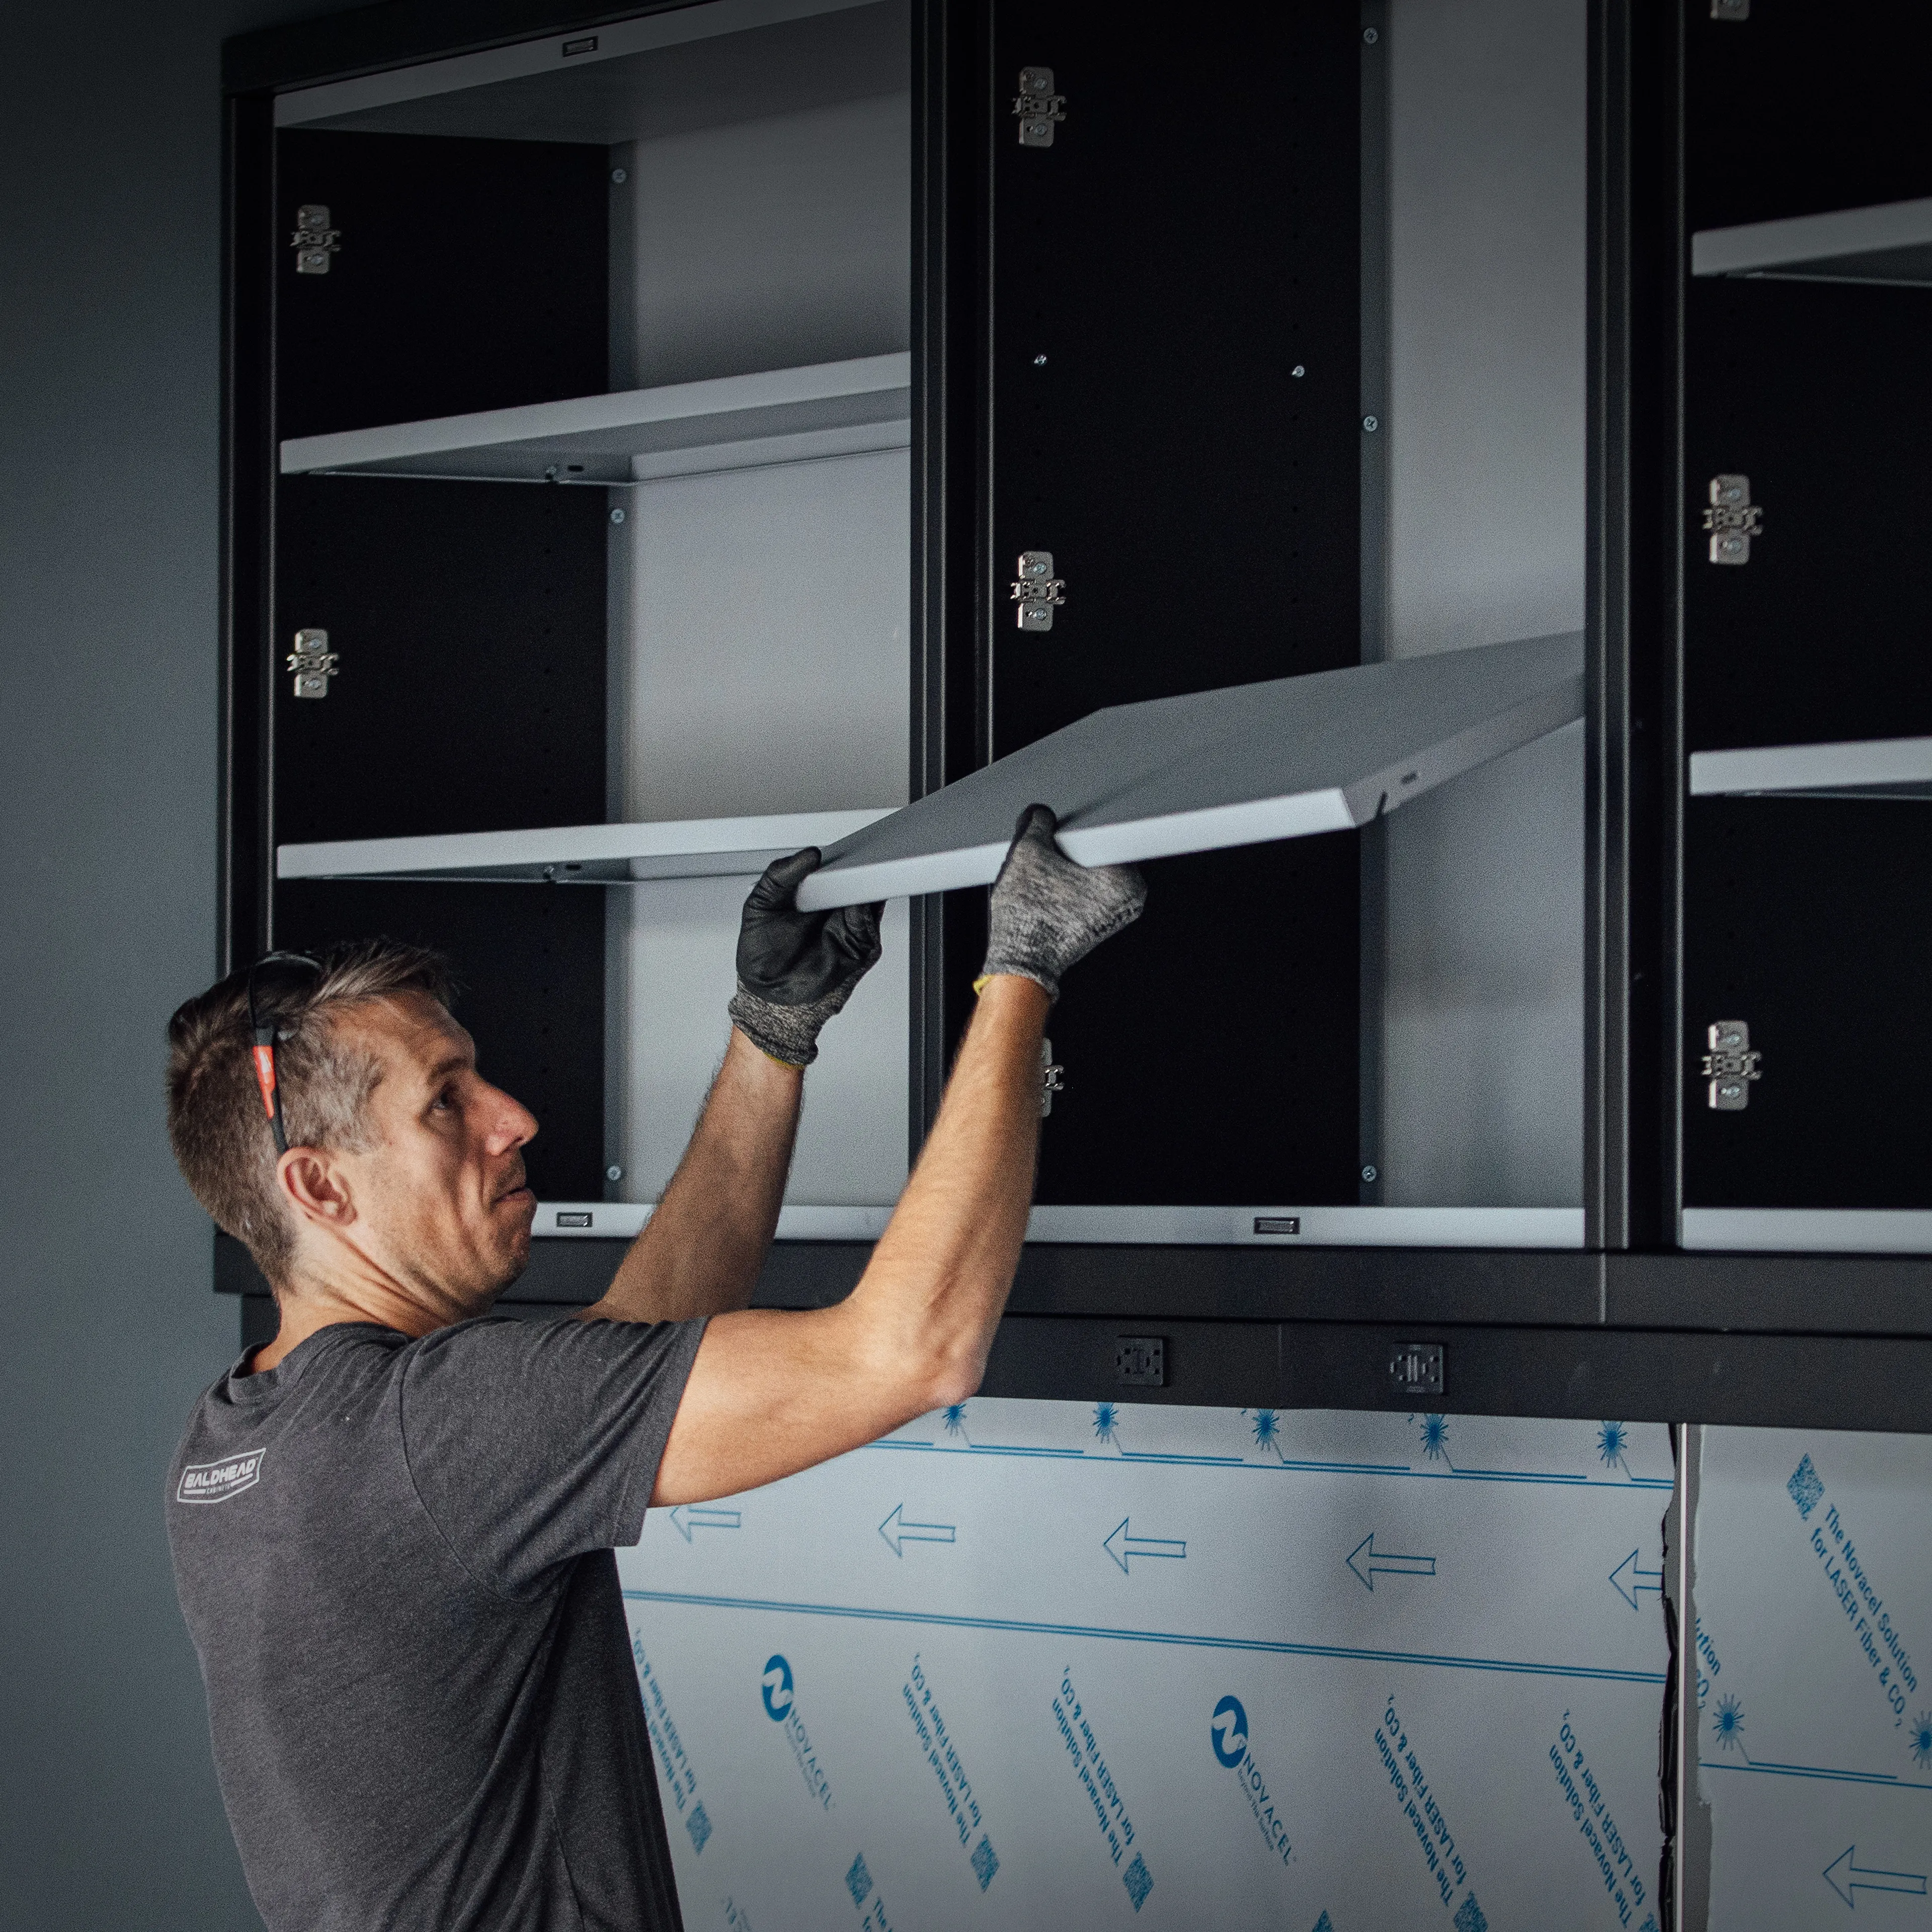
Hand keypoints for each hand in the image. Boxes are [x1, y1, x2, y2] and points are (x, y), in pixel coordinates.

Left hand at [728, 849, 883, 1066]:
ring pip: (869, 897)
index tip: (838, 848)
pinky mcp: (861, 946)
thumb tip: (809, 855)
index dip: (839, 856)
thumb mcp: (760, 904)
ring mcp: (850, 927)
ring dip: (866, 885)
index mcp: (812, 895)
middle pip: (857, 880)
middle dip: (859, 866)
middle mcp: (835, 909)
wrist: (770, 996)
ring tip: (854, 875)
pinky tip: (856, 901)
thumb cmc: (762, 956)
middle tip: (851, 857)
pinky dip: (868, 909)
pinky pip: (871, 922)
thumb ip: (780, 875)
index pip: (834, 868)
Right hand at [980, 804, 1145, 1000]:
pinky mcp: (1102, 923)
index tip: (1060, 836)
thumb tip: (1041, 815)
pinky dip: (1068, 888)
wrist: (1022, 960)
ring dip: (1067, 870)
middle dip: (1071, 851)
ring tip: (1048, 884)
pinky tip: (1050, 897)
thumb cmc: (1030, 918)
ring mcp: (1118, 913)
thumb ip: (1037, 823)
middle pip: (1098, 853)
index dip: (1075, 830)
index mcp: (1124, 878)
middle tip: (1050, 864)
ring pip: (1089, 872)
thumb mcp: (1027, 854)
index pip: (1106, 834)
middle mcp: (1130, 898)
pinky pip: (1086, 892)